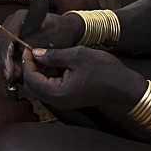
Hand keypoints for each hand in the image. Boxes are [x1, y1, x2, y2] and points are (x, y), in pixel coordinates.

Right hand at [0, 8, 84, 80]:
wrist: (65, 29)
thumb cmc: (60, 35)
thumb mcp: (50, 44)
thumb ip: (31, 53)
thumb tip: (13, 63)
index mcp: (21, 18)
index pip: (4, 40)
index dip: (5, 59)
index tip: (10, 74)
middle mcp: (11, 20)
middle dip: (2, 63)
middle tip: (14, 76)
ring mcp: (8, 27)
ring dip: (2, 64)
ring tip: (16, 73)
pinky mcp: (8, 35)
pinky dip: (3, 62)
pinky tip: (14, 70)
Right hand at [0, 96, 37, 138]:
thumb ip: (6, 99)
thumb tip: (5, 100)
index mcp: (24, 107)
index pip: (27, 103)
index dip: (22, 104)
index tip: (18, 105)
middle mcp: (28, 118)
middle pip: (33, 116)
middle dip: (28, 116)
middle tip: (20, 116)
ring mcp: (26, 129)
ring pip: (31, 127)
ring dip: (27, 126)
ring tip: (18, 126)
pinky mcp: (23, 139)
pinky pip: (26, 137)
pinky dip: (22, 135)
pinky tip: (16, 134)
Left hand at [21, 45, 145, 109]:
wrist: (123, 85)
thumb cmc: (104, 70)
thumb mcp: (78, 55)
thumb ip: (54, 55)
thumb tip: (35, 53)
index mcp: (59, 93)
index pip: (31, 79)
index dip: (27, 62)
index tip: (28, 48)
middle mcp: (58, 101)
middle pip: (32, 87)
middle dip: (29, 69)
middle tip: (31, 51)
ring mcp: (63, 102)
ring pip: (39, 89)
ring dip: (36, 73)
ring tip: (39, 55)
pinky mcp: (67, 100)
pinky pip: (49, 89)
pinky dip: (45, 77)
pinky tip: (51, 64)